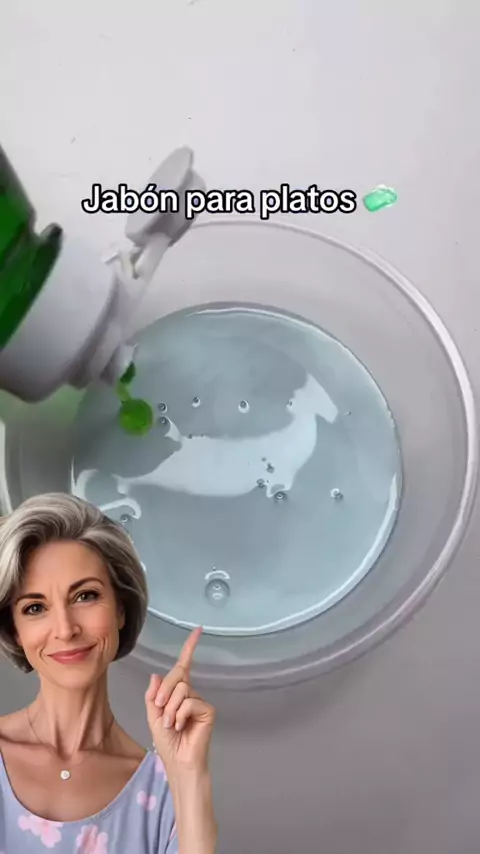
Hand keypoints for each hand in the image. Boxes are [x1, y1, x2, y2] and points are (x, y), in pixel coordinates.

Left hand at [145, 626, 215, 774]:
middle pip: (177, 675)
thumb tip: (156, 674)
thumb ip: (153, 695)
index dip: (190, 647)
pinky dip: (179, 715)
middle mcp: (190, 692)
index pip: (183, 665)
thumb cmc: (167, 743)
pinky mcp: (207, 710)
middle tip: (160, 711)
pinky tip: (180, 727)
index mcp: (177, 692)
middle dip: (164, 692)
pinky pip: (189, 702)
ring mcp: (200, 701)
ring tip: (171, 725)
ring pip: (181, 689)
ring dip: (170, 709)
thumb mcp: (153, 716)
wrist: (178, 763)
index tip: (198, 630)